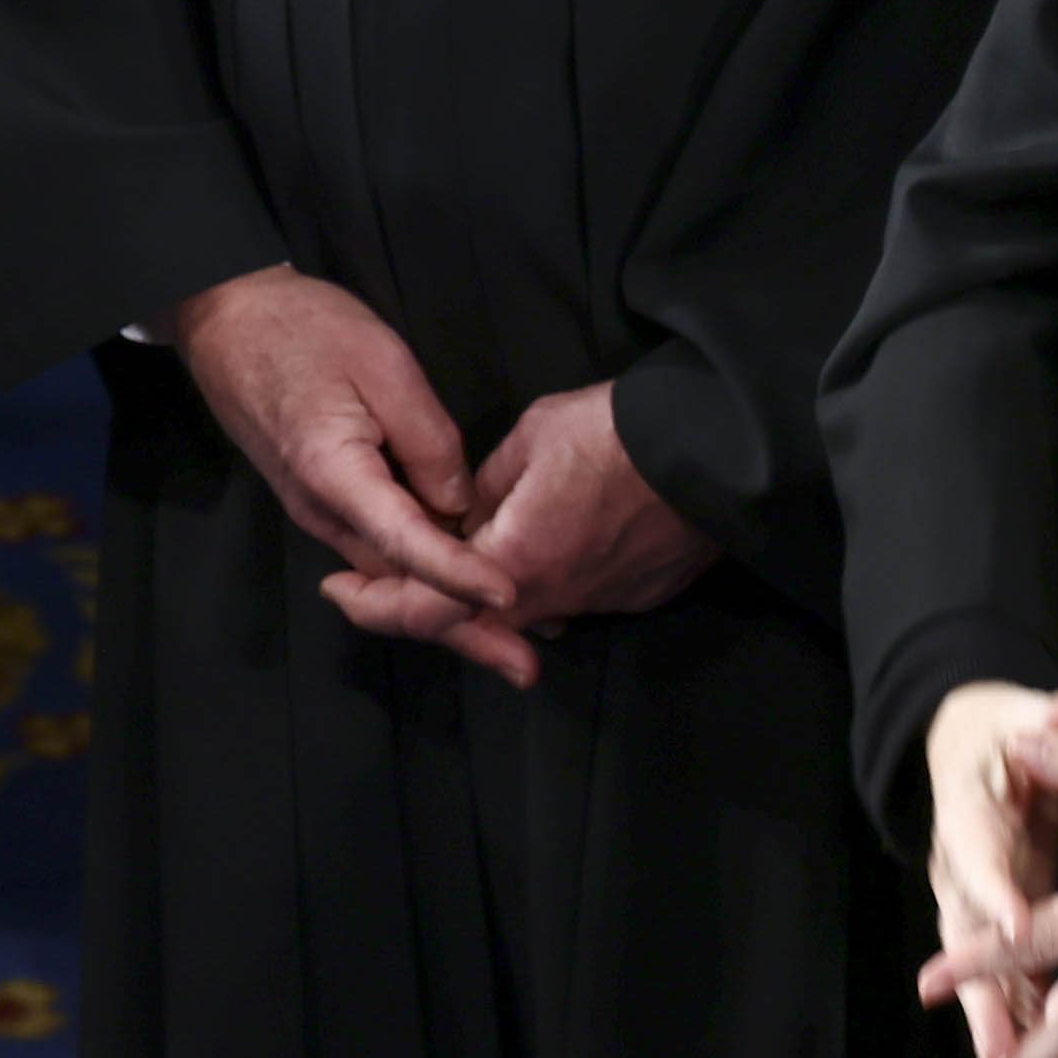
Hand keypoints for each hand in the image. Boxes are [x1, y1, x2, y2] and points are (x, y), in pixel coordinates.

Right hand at [169, 266, 507, 635]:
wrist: (229, 320)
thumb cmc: (307, 331)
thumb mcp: (385, 366)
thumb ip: (429, 440)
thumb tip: (462, 504)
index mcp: (335, 476)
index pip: (406, 541)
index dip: (459, 575)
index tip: (509, 599)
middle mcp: (325, 511)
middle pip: (400, 584)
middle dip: (462, 628)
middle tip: (525, 666)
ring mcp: (323, 511)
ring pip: (391, 576)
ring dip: (448, 613)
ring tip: (513, 642)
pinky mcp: (329, 501)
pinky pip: (382, 552)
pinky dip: (426, 577)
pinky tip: (469, 589)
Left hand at [318, 381, 722, 684]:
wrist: (719, 446)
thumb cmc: (617, 433)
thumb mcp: (529, 438)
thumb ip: (484, 487)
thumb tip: (467, 515)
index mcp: (510, 562)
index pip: (421, 609)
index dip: (370, 604)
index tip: (339, 587)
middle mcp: (550, 598)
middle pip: (466, 624)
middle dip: (417, 605)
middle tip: (379, 584)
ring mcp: (597, 602)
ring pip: (523, 614)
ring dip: (485, 597)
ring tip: (465, 558)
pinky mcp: (636, 596)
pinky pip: (575, 598)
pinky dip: (544, 581)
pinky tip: (550, 544)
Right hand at [919, 680, 1057, 1057]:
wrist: (965, 747)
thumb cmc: (996, 733)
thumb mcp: (1017, 717)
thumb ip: (1048, 719)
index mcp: (969, 821)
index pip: (980, 858)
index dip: (997, 893)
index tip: (1020, 926)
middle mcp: (962, 875)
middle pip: (968, 945)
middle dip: (985, 1000)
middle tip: (1003, 1052)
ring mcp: (974, 909)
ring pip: (985, 980)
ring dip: (1001, 1036)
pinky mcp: (996, 929)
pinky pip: (1007, 986)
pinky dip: (1020, 1031)